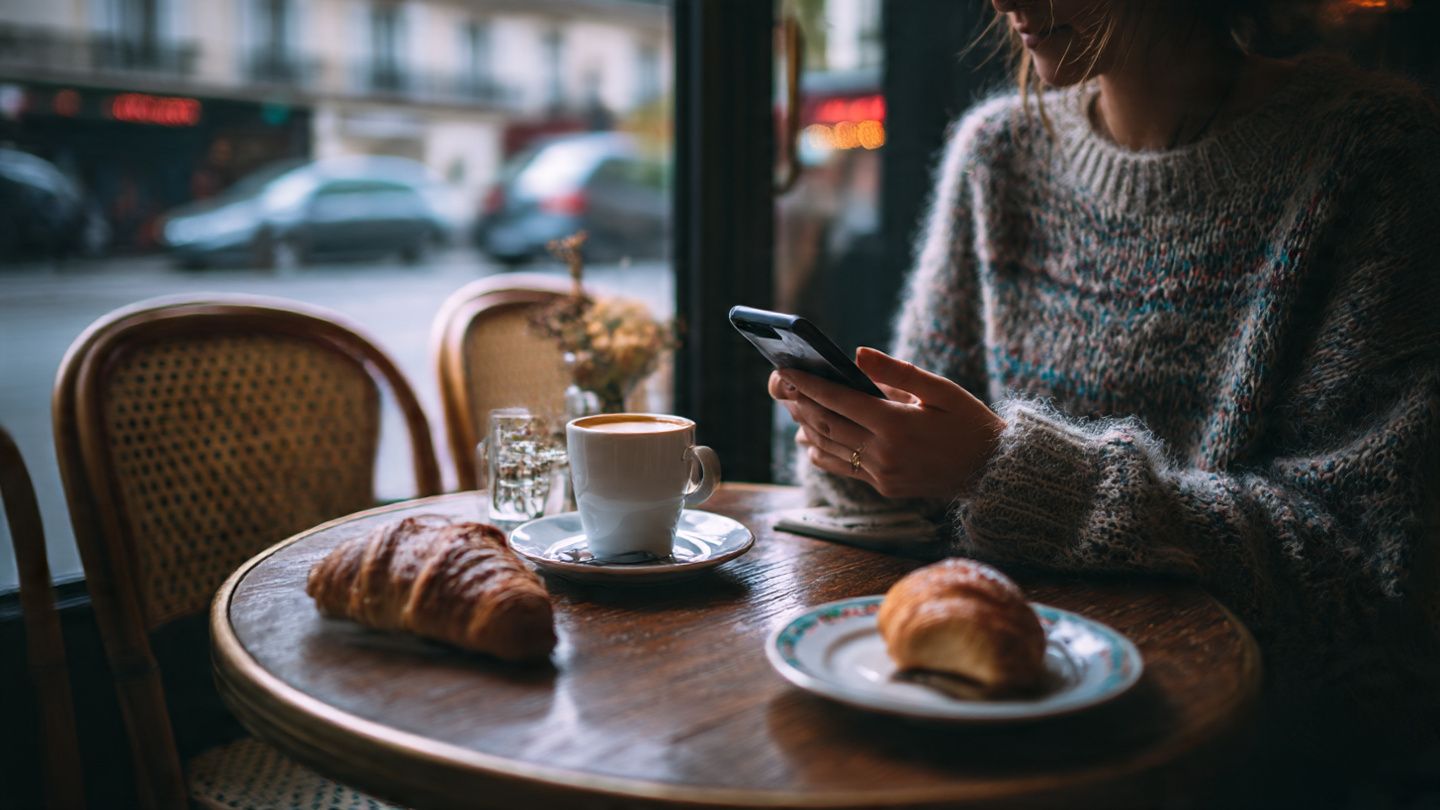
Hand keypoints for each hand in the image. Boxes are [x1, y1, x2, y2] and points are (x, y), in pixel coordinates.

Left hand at [768, 348, 1004, 499]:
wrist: (992, 470)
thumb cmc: (969, 422)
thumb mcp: (941, 390)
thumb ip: (897, 372)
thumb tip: (857, 354)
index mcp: (896, 424)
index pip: (839, 400)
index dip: (809, 384)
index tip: (786, 370)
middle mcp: (884, 453)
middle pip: (828, 425)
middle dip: (802, 404)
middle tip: (784, 386)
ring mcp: (883, 474)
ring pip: (831, 448)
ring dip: (808, 427)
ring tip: (794, 408)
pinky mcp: (885, 487)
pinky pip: (844, 468)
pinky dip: (823, 452)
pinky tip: (811, 440)